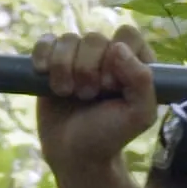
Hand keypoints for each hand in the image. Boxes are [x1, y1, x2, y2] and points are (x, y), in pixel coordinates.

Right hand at [31, 26, 155, 178]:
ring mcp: (79, 57)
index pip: (128, 36)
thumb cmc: (110, 134)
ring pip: (68, 39)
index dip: (118, 57)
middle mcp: (108, 55)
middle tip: (88, 96)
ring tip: (68, 93)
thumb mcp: (139, 115)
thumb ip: (142, 81)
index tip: (112, 85)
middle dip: (88, 69)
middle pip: (94, 38)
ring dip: (64, 68)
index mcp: (136, 64)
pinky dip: (43, 56)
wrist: (73, 151)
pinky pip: (46, 41)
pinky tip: (44, 74)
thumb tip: (118, 47)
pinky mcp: (53, 61)